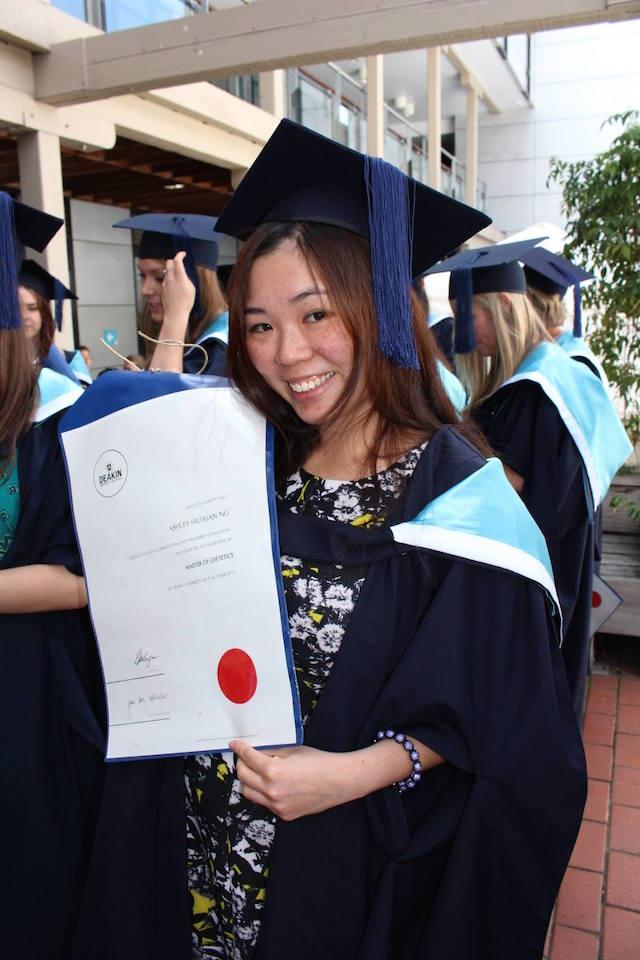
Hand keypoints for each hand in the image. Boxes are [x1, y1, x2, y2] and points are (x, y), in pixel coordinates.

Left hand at [161, 251, 195, 334]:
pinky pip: (166, 279)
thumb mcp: (191, 288)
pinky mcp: (162, 288)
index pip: (177, 261)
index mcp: (179, 277)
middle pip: (169, 263)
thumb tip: (183, 274)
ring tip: (179, 277)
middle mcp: (170, 278)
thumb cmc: (186, 302)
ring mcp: (165, 283)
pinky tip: (175, 286)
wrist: (176, 313)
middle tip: (180, 264)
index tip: (183, 254)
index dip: (180, 255)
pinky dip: (170, 278)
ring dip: (172, 271)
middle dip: (174, 261)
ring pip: (167, 271)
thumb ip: (186, 278)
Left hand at [230, 740, 353, 820]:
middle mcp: (272, 791)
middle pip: (243, 777)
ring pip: (249, 793)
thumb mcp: (292, 750)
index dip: (240, 749)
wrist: (339, 781)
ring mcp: (277, 806)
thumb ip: (271, 751)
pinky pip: (264, 803)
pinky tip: (272, 784)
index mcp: (273, 771)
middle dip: (241, 764)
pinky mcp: (284, 815)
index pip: (247, 758)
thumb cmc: (319, 762)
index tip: (235, 744)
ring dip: (249, 780)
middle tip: (245, 757)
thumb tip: (255, 750)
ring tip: (257, 771)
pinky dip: (263, 792)